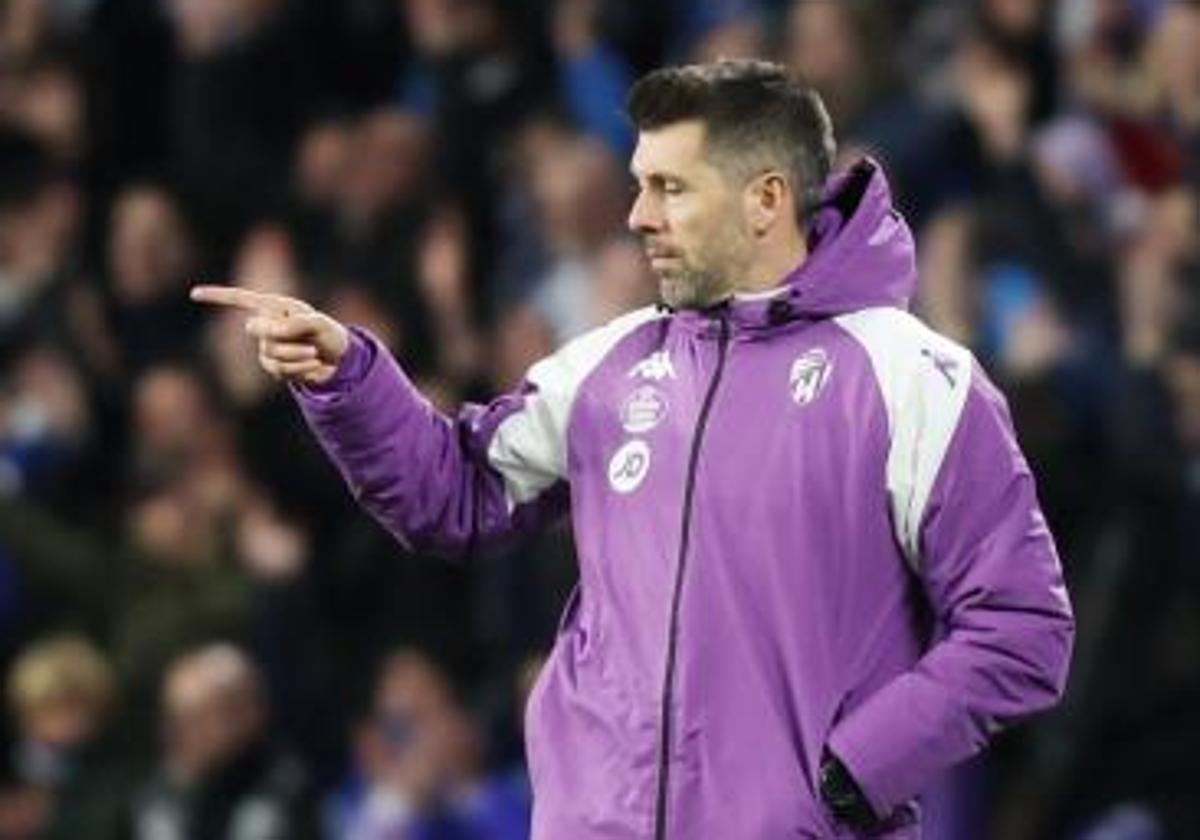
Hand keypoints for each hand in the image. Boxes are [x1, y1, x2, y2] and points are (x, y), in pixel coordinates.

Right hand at [190, 285, 349, 385]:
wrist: (338, 359)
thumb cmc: (328, 333)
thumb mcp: (318, 323)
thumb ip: (293, 324)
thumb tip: (265, 333)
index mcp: (275, 307)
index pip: (241, 299)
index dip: (218, 296)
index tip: (193, 294)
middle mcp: (266, 325)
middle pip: (256, 330)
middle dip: (283, 337)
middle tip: (310, 342)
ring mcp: (267, 347)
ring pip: (270, 353)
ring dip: (297, 356)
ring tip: (314, 353)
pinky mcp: (272, 367)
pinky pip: (278, 369)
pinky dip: (299, 369)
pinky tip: (312, 365)